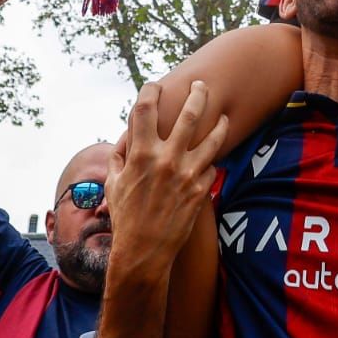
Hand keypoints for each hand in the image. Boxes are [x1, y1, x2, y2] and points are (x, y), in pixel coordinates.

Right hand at [103, 81, 227, 282]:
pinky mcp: (200, 190)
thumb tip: (122, 142)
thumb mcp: (114, 185)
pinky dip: (211, 164)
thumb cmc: (125, 218)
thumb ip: (119, 159)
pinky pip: (212, 167)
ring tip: (223, 117)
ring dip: (220, 124)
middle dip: (198, 94)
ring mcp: (187, 174)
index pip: (146, 109)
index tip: (155, 85)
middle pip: (189, 114)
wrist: (143, 252)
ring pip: (213, 138)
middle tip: (201, 85)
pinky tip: (211, 162)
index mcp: (141, 154)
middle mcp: (166, 160)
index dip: (150, 91)